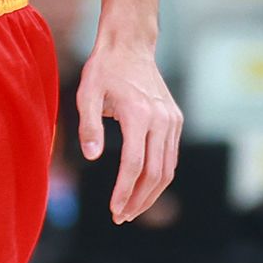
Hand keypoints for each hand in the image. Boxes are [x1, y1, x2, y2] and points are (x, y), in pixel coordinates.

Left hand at [75, 37, 182, 223]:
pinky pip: (171, 157)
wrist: (130, 45)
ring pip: (168, 169)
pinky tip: (143, 188)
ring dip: (151, 194)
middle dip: (139, 200)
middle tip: (121, 217)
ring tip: (132, 209)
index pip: (134, 164)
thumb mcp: (87, 93)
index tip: (114, 210)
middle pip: (156, 173)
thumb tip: (91, 157)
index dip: (124, 191)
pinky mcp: (175, 120)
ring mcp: (172, 120)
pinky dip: (159, 177)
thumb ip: (88, 126)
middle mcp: (161, 120)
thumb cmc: (104, 69)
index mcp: (139, 115)